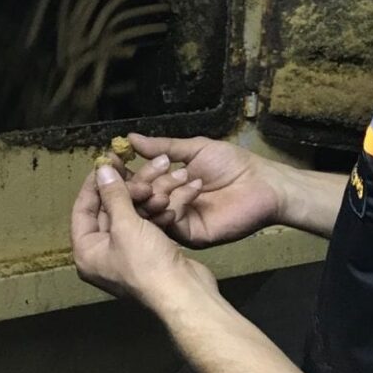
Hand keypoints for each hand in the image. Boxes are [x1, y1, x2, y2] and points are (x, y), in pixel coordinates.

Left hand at [71, 165, 218, 311]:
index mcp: (87, 251)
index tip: (107, 163)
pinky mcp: (148, 254)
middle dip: (129, 192)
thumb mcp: (126, 225)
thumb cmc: (147, 265)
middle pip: (109, 211)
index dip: (94, 184)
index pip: (82, 209)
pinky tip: (169, 207)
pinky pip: (147, 227)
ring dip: (147, 202)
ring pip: (131, 216)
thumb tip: (101, 169)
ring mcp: (126, 255)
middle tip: (145, 178)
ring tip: (161, 192)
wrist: (184, 293)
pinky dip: (157, 215)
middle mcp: (102, 254)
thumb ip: (113, 195)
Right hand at [120, 133, 283, 248]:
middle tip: (129, 174)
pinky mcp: (191, 234)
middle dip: (135, 184)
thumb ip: (162, 148)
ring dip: (156, 193)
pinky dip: (173, 205)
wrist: (261, 183)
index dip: (125, 172)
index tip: (111, 159)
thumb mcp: (193, 150)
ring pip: (153, 212)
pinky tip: (183, 190)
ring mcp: (180, 221)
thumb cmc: (232, 164)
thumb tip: (130, 138)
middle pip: (140, 199)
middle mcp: (170, 205)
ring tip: (165, 179)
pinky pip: (171, 223)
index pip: (139, 181)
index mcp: (168, 185)